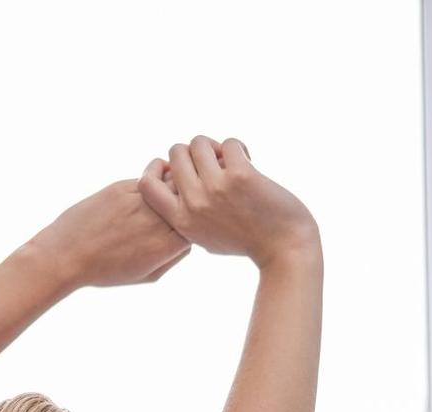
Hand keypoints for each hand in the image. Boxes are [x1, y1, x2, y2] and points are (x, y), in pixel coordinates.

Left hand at [26, 180, 190, 288]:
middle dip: (189, 197)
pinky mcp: (122, 187)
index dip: (197, 221)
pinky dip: (152, 181)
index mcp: (165, 246)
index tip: (190, 221)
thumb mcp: (146, 275)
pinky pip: (148, 178)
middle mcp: (156, 221)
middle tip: (186, 198)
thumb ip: (173, 257)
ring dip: (173, 185)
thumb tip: (189, 239)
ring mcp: (139, 201)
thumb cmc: (105, 270)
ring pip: (170, 183)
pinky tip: (146, 189)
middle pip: (188, 199)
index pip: (198, 224)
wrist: (66, 255)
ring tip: (168, 191)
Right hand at [139, 136, 318, 268]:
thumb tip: (175, 181)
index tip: (179, 169)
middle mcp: (194, 204)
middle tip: (214, 163)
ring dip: (215, 146)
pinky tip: (249, 160)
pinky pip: (230, 143)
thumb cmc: (246, 242)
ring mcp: (216, 188)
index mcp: (181, 220)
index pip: (146, 185)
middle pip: (176, 153)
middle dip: (194, 151)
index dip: (159, 168)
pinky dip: (239, 148)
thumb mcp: (205, 237)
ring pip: (199, 142)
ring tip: (231, 160)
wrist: (284, 248)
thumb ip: (187, 215)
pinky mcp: (240, 176)